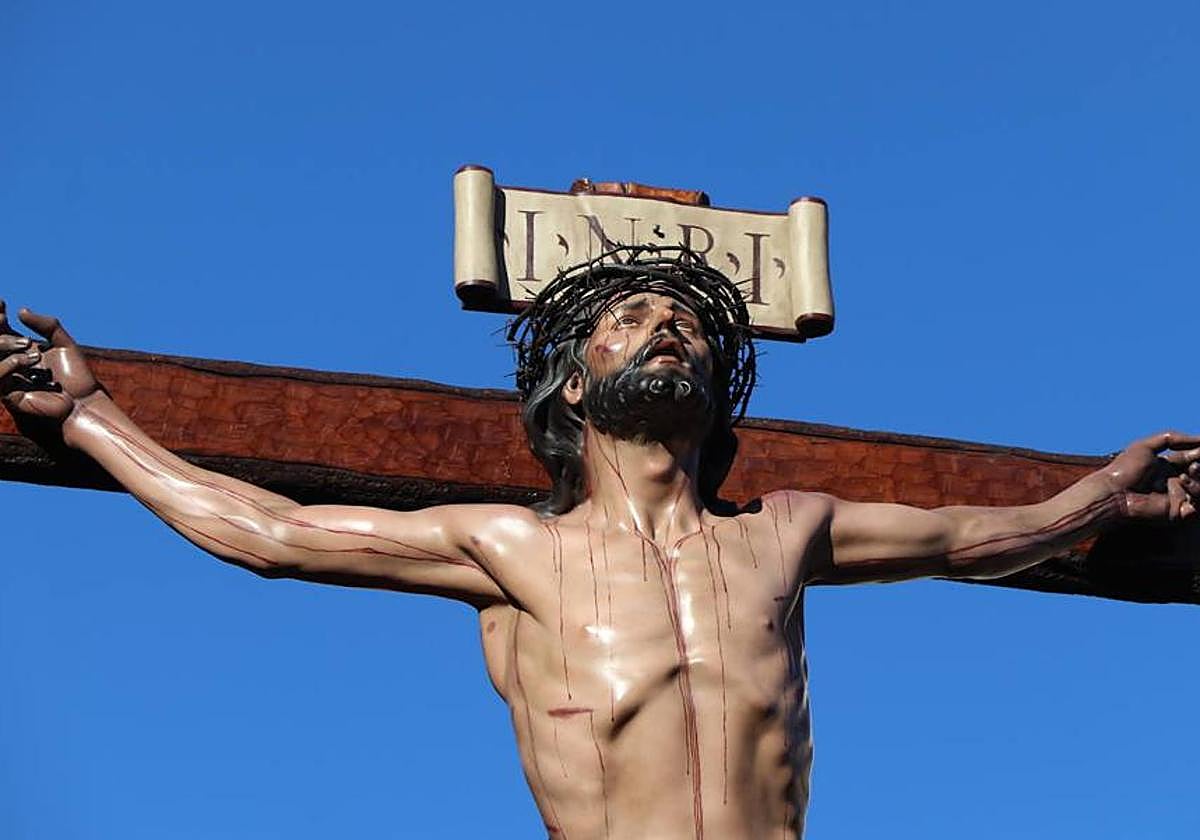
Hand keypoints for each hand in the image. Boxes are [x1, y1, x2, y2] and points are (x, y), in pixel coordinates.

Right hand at [0, 301, 102, 423]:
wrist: (84, 402)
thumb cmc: (76, 375)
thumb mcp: (64, 344)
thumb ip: (47, 325)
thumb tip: (21, 310)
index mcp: (21, 350)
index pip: (1, 330)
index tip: (2, 302)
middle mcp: (11, 363)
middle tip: (3, 318)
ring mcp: (8, 379)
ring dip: (2, 344)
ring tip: (28, 345)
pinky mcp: (9, 395)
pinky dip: (7, 365)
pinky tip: (25, 359)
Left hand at [1104, 431, 1199, 521]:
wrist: (1115, 493)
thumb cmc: (1125, 469)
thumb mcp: (1146, 446)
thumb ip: (1172, 439)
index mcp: (1167, 466)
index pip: (1191, 459)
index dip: (1197, 454)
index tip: (1198, 451)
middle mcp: (1173, 481)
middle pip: (1198, 474)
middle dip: (1198, 469)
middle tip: (1193, 466)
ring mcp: (1176, 497)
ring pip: (1199, 490)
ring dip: (1196, 484)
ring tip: (1184, 478)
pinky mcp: (1176, 512)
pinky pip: (1195, 510)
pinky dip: (1194, 504)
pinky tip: (1184, 491)